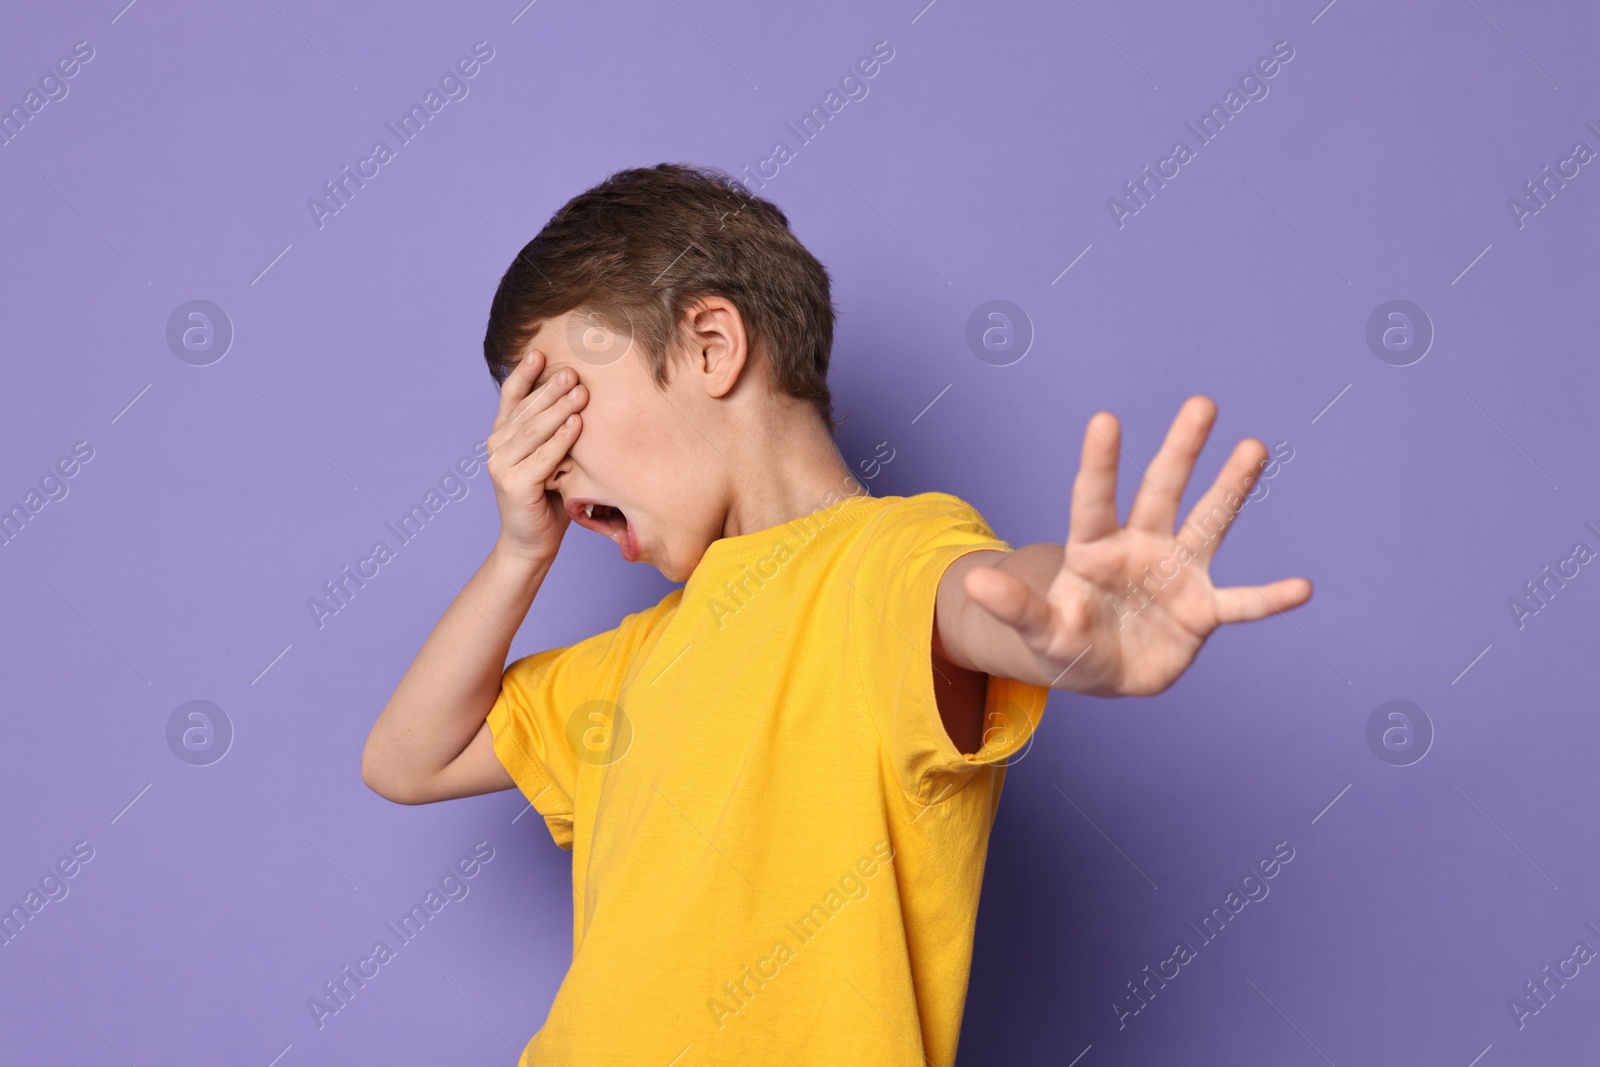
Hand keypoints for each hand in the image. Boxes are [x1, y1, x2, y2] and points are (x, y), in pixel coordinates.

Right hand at [485, 348, 586, 563]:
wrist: (533, 542)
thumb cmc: (548, 497)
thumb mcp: (550, 457)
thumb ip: (552, 431)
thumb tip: (578, 391)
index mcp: (502, 436)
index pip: (512, 397)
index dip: (524, 374)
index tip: (540, 352)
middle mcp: (497, 447)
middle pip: (527, 411)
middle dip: (550, 388)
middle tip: (573, 370)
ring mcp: (501, 466)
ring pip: (534, 431)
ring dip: (558, 409)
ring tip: (580, 390)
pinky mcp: (514, 485)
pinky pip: (543, 457)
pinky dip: (562, 440)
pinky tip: (578, 424)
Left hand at [964, 395, 1312, 696]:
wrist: (1100, 666)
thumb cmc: (1065, 639)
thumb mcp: (1037, 630)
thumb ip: (1013, 607)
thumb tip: (974, 585)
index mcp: (1094, 549)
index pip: (1094, 499)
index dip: (1100, 463)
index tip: (1105, 420)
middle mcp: (1140, 547)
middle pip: (1161, 491)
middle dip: (1180, 450)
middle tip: (1201, 403)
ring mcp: (1176, 574)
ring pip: (1208, 524)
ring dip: (1231, 489)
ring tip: (1255, 447)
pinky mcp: (1201, 611)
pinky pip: (1240, 603)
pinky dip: (1269, 599)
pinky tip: (1303, 587)